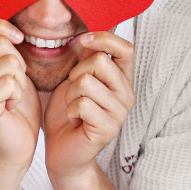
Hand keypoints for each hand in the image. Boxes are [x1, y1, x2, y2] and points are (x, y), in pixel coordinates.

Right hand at [0, 18, 39, 170]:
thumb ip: (8, 49)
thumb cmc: (18, 107)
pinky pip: (10, 82)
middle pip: (1, 45)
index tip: (19, 39)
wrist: (16, 143)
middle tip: (13, 86)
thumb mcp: (15, 71)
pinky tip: (10, 106)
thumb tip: (16, 25)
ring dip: (20, 81)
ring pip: (9, 63)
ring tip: (11, 97)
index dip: (1, 27)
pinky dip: (19, 94)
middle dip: (19, 64)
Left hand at [44, 32, 135, 179]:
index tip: (83, 41)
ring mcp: (119, 113)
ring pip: (86, 83)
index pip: (126, 49)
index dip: (104, 39)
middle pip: (100, 62)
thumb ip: (87, 61)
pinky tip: (73, 120)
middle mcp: (127, 95)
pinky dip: (69, 110)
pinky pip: (82, 104)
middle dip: (76, 73)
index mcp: (123, 80)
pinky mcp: (107, 128)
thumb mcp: (76, 81)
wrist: (64, 152)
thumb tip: (91, 37)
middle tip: (74, 92)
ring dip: (70, 95)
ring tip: (73, 108)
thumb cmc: (69, 115)